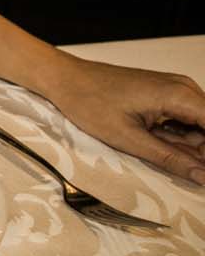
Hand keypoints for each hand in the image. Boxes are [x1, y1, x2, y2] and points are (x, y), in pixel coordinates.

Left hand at [45, 56, 204, 184]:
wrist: (64, 78)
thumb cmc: (89, 103)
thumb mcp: (129, 139)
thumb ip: (171, 159)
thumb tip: (204, 178)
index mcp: (180, 95)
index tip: (200, 174)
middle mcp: (185, 88)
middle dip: (200, 154)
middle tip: (176, 168)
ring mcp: (176, 90)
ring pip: (201, 128)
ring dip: (189, 148)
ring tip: (150, 148)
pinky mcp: (166, 95)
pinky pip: (186, 121)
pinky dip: (178, 138)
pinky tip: (153, 142)